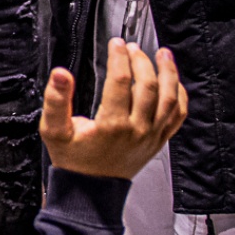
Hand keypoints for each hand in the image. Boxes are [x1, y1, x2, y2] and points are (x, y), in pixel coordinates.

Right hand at [40, 41, 186, 178]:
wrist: (91, 190)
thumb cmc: (74, 161)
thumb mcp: (54, 130)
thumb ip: (56, 101)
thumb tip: (60, 74)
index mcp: (111, 125)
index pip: (121, 81)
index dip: (119, 57)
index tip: (115, 44)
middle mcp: (136, 130)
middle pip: (148, 86)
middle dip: (141, 60)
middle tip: (133, 47)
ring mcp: (151, 136)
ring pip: (169, 99)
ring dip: (168, 73)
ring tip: (163, 54)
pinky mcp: (158, 141)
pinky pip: (177, 116)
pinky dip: (179, 96)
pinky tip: (174, 82)